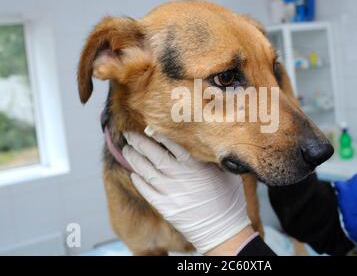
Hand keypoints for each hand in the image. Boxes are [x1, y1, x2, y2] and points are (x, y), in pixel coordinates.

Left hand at [122, 127, 252, 253]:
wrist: (224, 230)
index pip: (173, 146)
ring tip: (127, 150)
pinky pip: (147, 192)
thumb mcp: (227, 173)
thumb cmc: (229, 198)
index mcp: (197, 167)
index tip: (149, 126)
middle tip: (129, 134)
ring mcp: (172, 194)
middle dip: (140, 143)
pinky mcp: (166, 208)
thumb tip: (205, 139)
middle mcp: (182, 178)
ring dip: (134, 160)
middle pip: (155, 156)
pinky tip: (134, 173)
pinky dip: (139, 181)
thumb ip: (213, 157)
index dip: (159, 135)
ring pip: (147, 172)